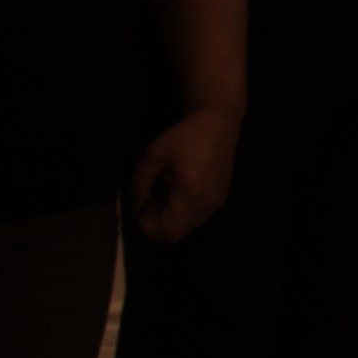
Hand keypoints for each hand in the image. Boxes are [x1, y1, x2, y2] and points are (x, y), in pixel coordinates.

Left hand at [130, 107, 239, 242]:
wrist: (217, 124)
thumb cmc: (184, 137)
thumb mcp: (153, 155)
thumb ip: (140, 183)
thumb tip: (135, 206)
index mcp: (189, 192)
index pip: (169, 231)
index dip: (149, 228)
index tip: (141, 210)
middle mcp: (206, 202)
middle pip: (176, 233)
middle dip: (157, 222)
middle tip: (150, 200)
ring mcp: (216, 202)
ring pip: (187, 227)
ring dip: (171, 217)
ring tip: (165, 192)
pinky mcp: (221, 198)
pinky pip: (197, 217)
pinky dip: (183, 211)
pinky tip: (180, 189)